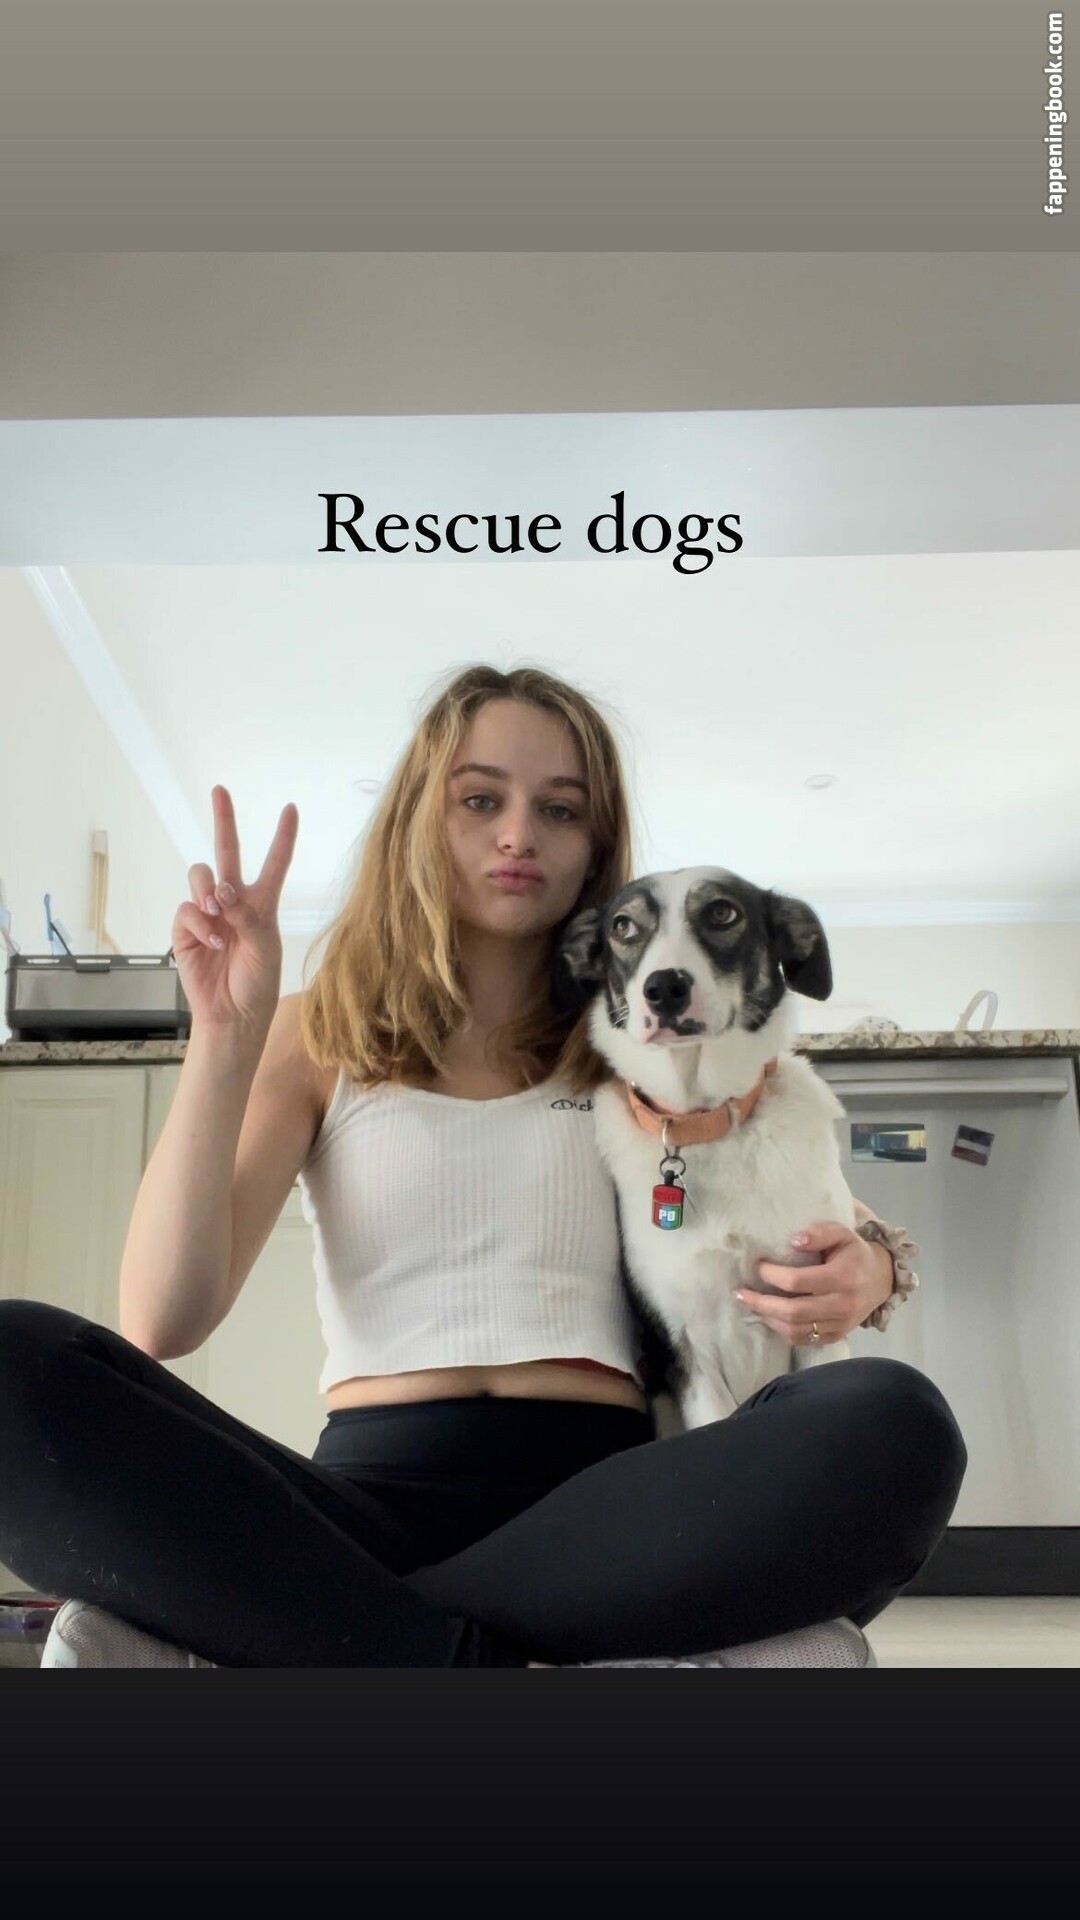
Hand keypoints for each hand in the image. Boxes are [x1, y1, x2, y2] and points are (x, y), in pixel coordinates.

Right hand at [171, 785, 298, 1033]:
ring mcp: (207, 913)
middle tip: (220, 791)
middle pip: (227, 852)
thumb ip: (246, 916)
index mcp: (263, 904)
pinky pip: (186, 909)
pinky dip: (198, 921)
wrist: (233, 1015)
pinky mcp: (186, 929)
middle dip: (223, 820)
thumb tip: (220, 891)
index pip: (274, 864)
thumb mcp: (264, 948)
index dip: (283, 837)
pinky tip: (211, 941)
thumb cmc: (257, 983)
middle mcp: (234, 902)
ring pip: (201, 875)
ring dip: (207, 886)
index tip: (291, 808)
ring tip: (216, 909)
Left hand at [735, 1220, 893, 1345]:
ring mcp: (839, 1325)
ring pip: (795, 1330)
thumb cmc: (855, 1253)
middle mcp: (841, 1305)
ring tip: (752, 1304)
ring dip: (768, 1318)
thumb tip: (793, 1241)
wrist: (882, 1280)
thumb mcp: (842, 1233)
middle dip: (761, 1303)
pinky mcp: (836, 1336)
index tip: (758, 1266)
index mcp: (842, 1277)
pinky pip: (803, 1340)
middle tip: (741, 1293)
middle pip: (793, 1311)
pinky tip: (770, 1317)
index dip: (772, 1275)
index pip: (798, 1281)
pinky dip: (782, 1331)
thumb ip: (819, 1233)